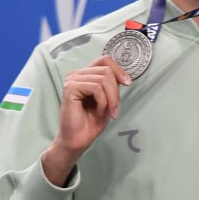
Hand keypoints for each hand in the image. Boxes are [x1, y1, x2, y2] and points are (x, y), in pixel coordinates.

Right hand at [41, 56, 131, 186]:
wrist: (78, 139)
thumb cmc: (91, 121)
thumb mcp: (108, 99)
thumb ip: (112, 85)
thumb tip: (123, 76)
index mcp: (86, 74)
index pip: (105, 60)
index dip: (119, 69)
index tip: (127, 83)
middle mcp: (77, 74)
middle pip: (107, 70)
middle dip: (116, 91)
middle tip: (115, 109)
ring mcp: (72, 80)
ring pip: (103, 79)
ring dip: (111, 98)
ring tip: (107, 111)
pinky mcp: (70, 88)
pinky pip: (96, 88)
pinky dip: (103, 101)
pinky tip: (98, 111)